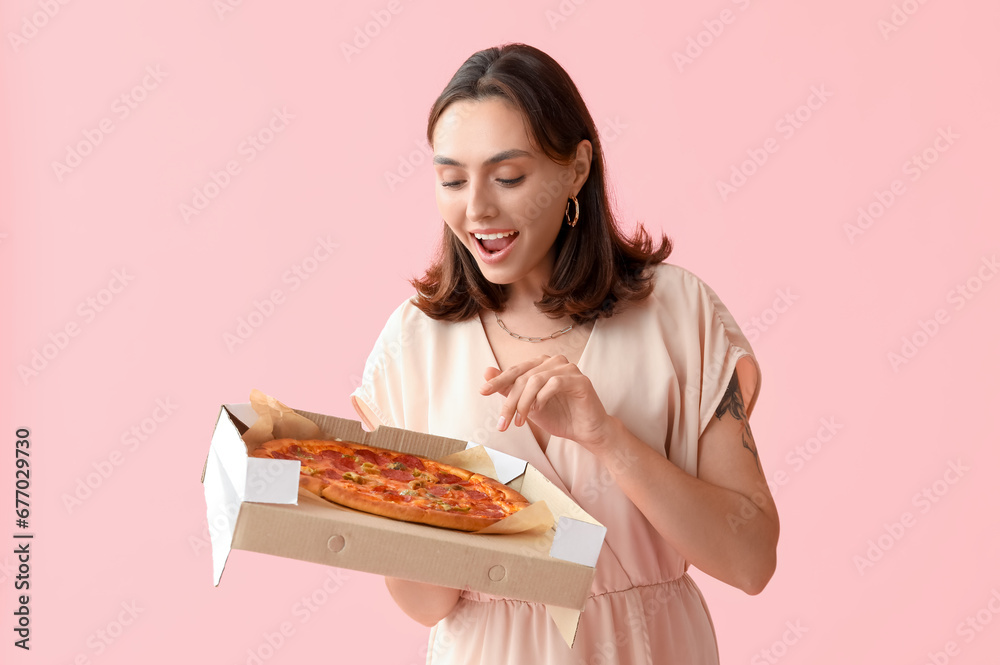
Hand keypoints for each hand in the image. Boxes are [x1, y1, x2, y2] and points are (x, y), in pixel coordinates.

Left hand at [479, 354, 611, 449]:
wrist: (585, 432)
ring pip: (536, 379)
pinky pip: (554, 383)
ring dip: (524, 403)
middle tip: (503, 422)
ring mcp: (568, 369)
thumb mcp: (527, 405)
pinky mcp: (580, 380)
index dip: (498, 381)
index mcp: (541, 365)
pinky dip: (542, 398)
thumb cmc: (558, 416)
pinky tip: (538, 410)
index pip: (515, 370)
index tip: (482, 392)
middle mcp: (554, 362)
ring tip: (520, 421)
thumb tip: (486, 372)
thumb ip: (509, 389)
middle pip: (523, 377)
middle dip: (510, 401)